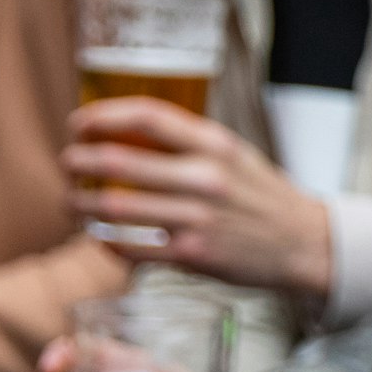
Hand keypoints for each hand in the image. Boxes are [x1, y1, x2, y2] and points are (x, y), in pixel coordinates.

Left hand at [67, 98, 333, 295]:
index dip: (102, 116)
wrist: (305, 244)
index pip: (147, 117)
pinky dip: (105, 240)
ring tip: (71, 203)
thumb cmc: (261, 196)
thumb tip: (124, 131)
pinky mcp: (193, 255)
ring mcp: (198, 219)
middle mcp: (206, 178)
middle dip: (77, 161)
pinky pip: (131, 246)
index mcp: (215, 146)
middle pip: (118, 161)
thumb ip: (187, 141)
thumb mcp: (234, 155)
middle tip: (66, 164)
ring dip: (80, 204)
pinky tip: (99, 236)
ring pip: (115, 206)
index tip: (78, 124)